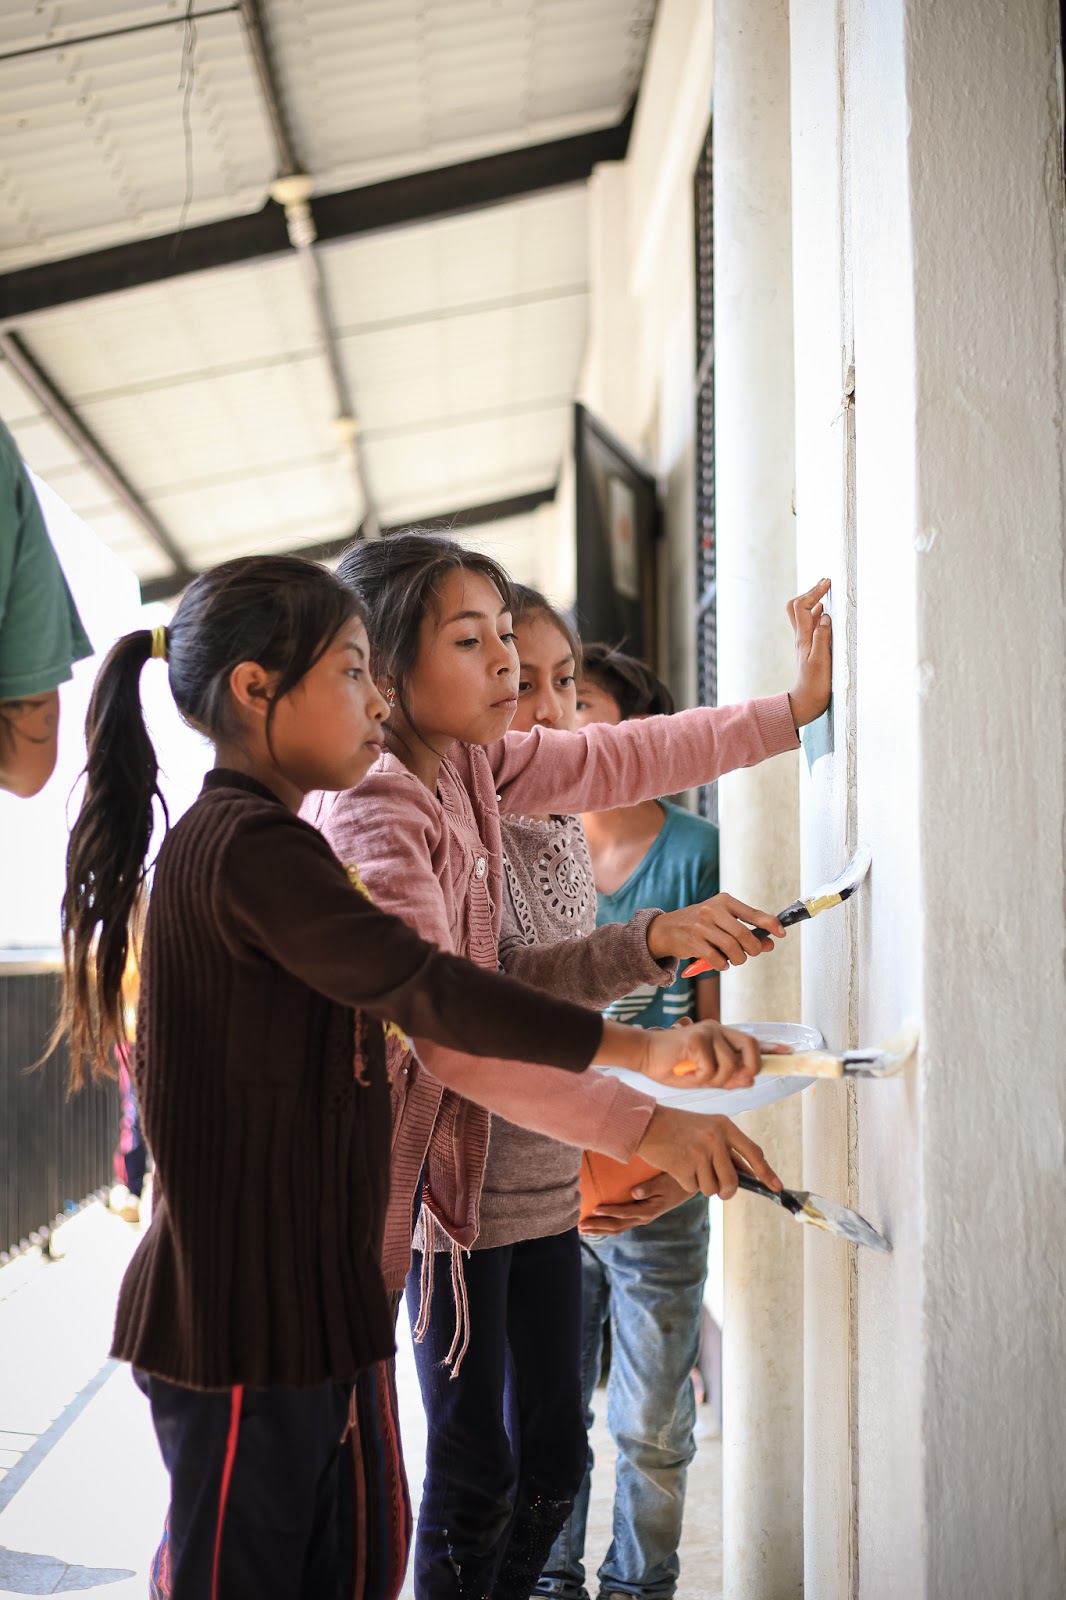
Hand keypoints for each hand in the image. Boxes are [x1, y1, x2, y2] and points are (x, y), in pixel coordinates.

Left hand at [579, 1172, 690, 1234]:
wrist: (686, 1187)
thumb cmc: (674, 1181)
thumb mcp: (663, 1182)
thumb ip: (648, 1188)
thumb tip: (633, 1193)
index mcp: (647, 1211)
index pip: (624, 1213)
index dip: (609, 1212)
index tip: (595, 1209)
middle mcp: (643, 1218)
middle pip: (617, 1226)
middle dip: (598, 1227)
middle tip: (580, 1227)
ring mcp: (641, 1219)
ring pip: (617, 1228)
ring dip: (600, 1230)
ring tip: (583, 1229)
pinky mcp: (640, 1216)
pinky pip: (621, 1224)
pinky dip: (607, 1226)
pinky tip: (597, 1225)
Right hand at [636, 1019, 761, 1088]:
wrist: (643, 1055)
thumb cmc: (672, 1066)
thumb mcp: (703, 1077)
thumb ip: (726, 1077)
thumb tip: (750, 1079)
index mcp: (721, 1037)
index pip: (751, 1041)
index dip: (771, 1048)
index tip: (789, 1052)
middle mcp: (718, 1029)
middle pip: (750, 1046)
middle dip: (749, 1068)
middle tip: (731, 1080)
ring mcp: (708, 1031)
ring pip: (731, 1065)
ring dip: (715, 1080)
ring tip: (695, 1077)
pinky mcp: (697, 1037)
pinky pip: (712, 1068)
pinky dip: (700, 1077)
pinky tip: (686, 1072)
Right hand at [636, 1107, 781, 1198]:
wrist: (645, 1122)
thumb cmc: (677, 1126)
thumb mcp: (706, 1128)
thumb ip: (727, 1148)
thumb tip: (749, 1173)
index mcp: (724, 1126)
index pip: (753, 1152)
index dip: (766, 1172)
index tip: (776, 1187)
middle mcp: (715, 1138)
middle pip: (732, 1181)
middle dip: (726, 1191)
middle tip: (719, 1190)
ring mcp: (699, 1152)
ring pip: (712, 1188)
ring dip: (701, 1185)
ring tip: (689, 1166)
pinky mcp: (683, 1166)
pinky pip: (692, 1188)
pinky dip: (685, 1182)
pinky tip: (676, 1165)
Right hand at [646, 894, 784, 970]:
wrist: (667, 928)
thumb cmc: (700, 924)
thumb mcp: (723, 921)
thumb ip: (747, 930)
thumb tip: (769, 943)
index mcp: (724, 901)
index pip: (753, 913)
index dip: (770, 923)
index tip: (781, 932)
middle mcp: (713, 910)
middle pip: (744, 934)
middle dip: (753, 948)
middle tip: (752, 953)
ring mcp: (702, 926)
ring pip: (732, 948)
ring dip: (739, 959)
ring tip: (735, 959)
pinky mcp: (693, 942)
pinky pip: (717, 959)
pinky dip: (724, 965)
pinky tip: (721, 963)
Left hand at [786, 578, 832, 727]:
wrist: (806, 702)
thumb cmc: (815, 685)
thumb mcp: (821, 660)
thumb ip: (823, 637)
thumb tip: (825, 615)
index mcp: (803, 638)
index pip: (803, 606)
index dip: (814, 591)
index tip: (827, 582)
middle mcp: (801, 638)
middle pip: (797, 606)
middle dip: (811, 592)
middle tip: (825, 583)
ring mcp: (804, 643)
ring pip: (803, 615)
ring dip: (813, 601)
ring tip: (826, 592)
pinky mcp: (809, 649)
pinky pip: (810, 625)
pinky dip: (817, 615)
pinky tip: (825, 615)